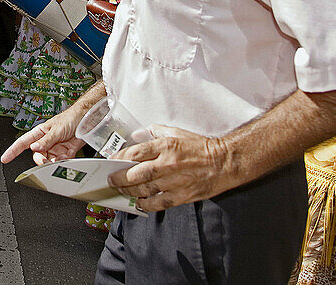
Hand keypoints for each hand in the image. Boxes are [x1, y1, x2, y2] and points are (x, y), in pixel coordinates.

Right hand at [0, 105, 87, 165]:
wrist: (88, 119)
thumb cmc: (71, 118)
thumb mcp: (56, 129)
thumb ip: (45, 140)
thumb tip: (34, 148)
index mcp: (40, 133)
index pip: (22, 143)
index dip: (12, 151)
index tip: (4, 159)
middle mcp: (46, 141)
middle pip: (37, 156)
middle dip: (40, 160)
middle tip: (45, 161)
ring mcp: (56, 148)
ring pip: (49, 161)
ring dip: (54, 161)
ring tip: (61, 156)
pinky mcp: (66, 152)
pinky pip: (61, 162)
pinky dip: (64, 161)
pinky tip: (67, 155)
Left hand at [108, 125, 235, 211]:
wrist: (224, 162)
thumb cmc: (200, 147)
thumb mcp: (176, 132)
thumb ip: (155, 132)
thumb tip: (138, 135)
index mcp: (165, 146)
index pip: (134, 153)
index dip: (119, 159)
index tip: (111, 162)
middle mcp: (167, 164)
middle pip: (135, 174)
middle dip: (119, 178)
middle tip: (111, 180)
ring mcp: (174, 182)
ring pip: (144, 189)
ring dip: (130, 191)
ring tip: (122, 191)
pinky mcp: (182, 195)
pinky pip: (158, 203)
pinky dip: (146, 204)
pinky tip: (139, 203)